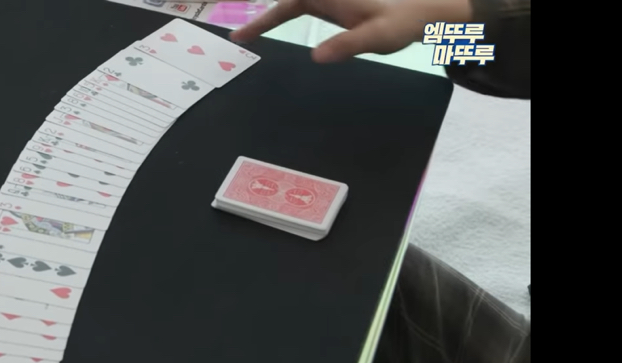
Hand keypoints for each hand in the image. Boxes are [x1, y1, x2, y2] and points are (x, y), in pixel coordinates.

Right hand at [230, 0, 473, 62]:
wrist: (425, 13)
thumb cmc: (402, 22)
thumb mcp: (376, 36)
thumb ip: (347, 44)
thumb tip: (315, 57)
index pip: (288, 5)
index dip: (264, 17)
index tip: (242, 33)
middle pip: (285, 3)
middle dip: (261, 14)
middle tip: (237, 37)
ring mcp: (327, 0)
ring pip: (290, 4)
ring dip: (269, 15)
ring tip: (246, 35)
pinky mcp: (332, 7)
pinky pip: (299, 8)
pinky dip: (281, 15)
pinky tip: (270, 27)